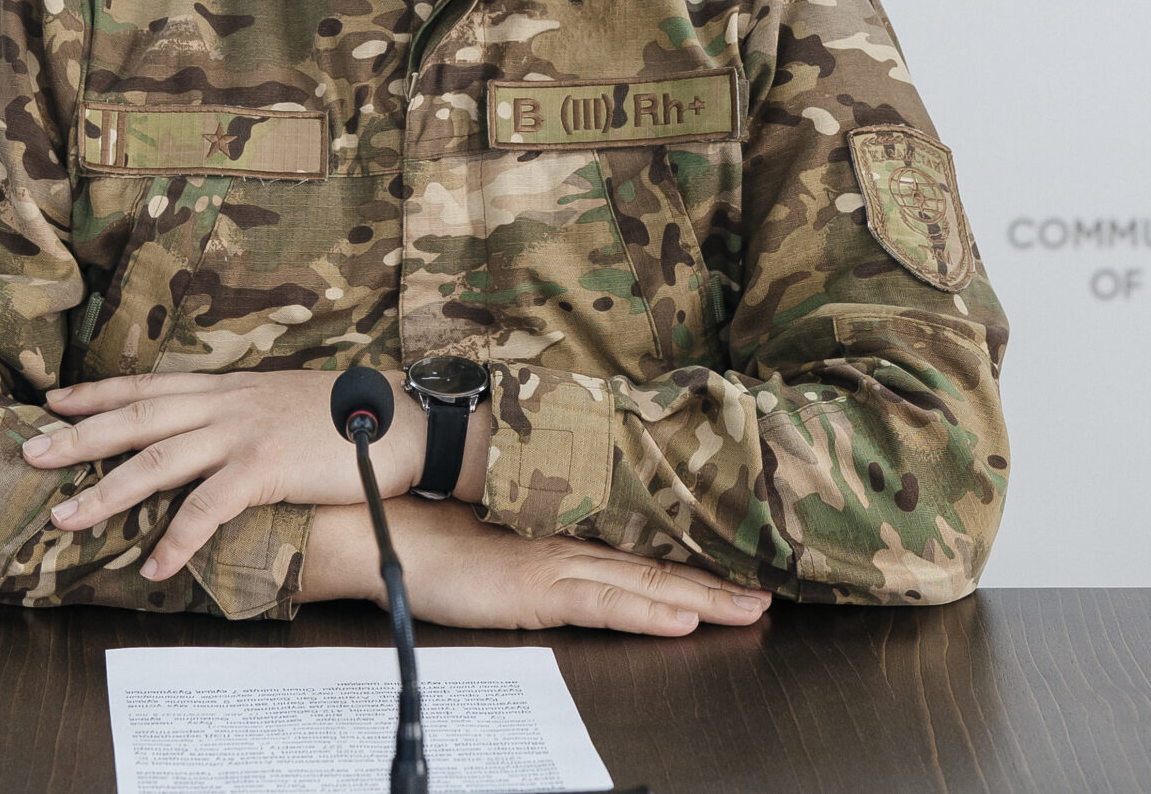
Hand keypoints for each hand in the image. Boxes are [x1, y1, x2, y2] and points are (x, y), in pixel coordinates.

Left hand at [22, 370, 434, 582]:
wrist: (400, 420)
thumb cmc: (347, 417)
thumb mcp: (280, 402)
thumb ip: (241, 414)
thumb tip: (213, 433)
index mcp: (226, 387)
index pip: (147, 386)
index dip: (97, 394)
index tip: (54, 401)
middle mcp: (224, 403)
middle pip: (135, 418)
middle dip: (78, 437)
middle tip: (30, 453)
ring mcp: (241, 433)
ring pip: (156, 461)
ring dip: (106, 492)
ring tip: (66, 519)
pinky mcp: (264, 467)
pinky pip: (207, 508)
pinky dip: (177, 540)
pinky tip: (155, 567)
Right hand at [303, 498, 769, 637]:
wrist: (379, 528)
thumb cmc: (429, 530)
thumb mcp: (498, 535)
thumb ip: (538, 534)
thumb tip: (576, 543)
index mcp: (563, 528)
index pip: (639, 545)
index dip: (691, 555)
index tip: (738, 561)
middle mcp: (569, 541)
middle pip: (657, 565)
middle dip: (716, 580)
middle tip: (770, 591)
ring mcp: (554, 563)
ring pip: (644, 584)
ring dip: (702, 598)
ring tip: (749, 609)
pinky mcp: (534, 589)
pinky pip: (602, 604)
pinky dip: (645, 614)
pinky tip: (681, 622)